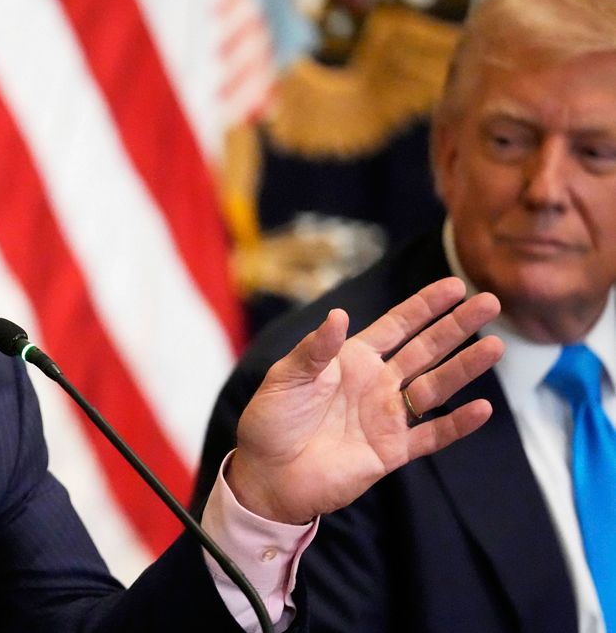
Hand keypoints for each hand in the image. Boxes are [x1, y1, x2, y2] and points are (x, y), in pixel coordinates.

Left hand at [226, 277, 503, 524]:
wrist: (267, 475)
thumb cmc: (271, 422)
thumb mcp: (286, 378)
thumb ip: (316, 349)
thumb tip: (340, 314)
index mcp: (351, 360)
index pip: (397, 326)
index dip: (425, 306)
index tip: (455, 285)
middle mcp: (376, 384)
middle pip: (426, 349)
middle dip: (456, 326)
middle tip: (491, 302)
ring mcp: (387, 417)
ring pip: (436, 387)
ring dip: (465, 367)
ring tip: (494, 347)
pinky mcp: (392, 451)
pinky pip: (431, 435)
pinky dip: (456, 424)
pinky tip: (481, 408)